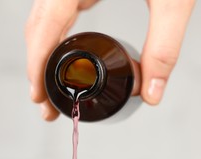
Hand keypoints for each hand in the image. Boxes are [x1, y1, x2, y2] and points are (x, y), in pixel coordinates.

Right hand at [25, 0, 194, 120]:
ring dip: (43, 55)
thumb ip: (164, 46)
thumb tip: (152, 94)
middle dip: (38, 68)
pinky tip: (65, 58)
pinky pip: (56, 11)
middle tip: (45, 104)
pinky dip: (56, 39)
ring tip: (51, 89)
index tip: (38, 97)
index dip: (37, 65)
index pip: (44, 25)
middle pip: (37, 26)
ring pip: (43, 19)